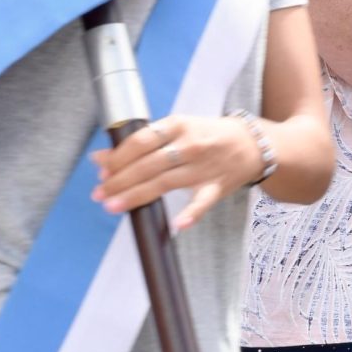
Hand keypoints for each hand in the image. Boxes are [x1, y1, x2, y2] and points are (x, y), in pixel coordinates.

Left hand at [91, 113, 266, 232]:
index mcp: (178, 125)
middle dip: (119, 180)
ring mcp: (204, 167)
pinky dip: (191, 214)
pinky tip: (176, 225)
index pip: (141, 141)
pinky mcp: (216, 187)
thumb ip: (144, 142)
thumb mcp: (179, 127)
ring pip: (164, 183)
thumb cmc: (208, 135)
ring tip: (113, 205)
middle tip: (99, 193)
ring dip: (136, 196)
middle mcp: (190, 145)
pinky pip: (202, 203)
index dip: (118, 157)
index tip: (100, 169)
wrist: (253, 143)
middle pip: (148, 165)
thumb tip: (102, 158)